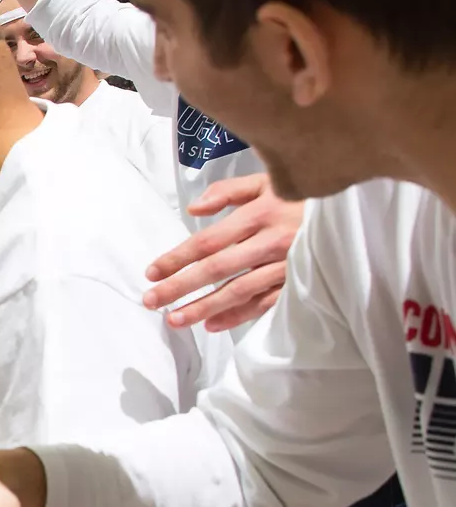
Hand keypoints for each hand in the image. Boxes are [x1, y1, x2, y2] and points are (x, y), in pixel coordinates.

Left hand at [143, 173, 303, 331]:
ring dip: (204, 307)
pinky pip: (265, 304)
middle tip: (151, 301)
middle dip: (180, 286)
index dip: (177, 258)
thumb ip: (228, 191)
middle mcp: (271, 241)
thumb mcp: (269, 181)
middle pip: (216, 268)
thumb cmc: (303, 196)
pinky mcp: (301, 282)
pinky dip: (239, 316)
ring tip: (175, 320)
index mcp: (260, 214)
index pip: (208, 241)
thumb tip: (193, 209)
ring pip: (238, 291)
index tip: (151, 272)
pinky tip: (213, 325)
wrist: (354, 212)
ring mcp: (287, 265)